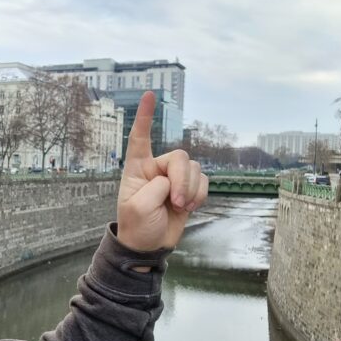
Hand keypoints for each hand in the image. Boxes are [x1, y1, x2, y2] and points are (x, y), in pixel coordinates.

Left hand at [117, 91, 206, 251]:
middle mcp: (156, 168)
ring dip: (190, 189)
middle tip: (176, 202)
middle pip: (178, 157)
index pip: (140, 138)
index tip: (149, 94)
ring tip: (180, 207)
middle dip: (182, 179)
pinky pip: (203, 180)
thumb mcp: (138, 208)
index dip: (145, 116)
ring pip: (193, 168)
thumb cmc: (137, 226)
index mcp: (137, 168)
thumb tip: (172, 180)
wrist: (149, 245)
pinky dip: (199, 194)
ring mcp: (174, 178)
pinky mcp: (188, 188)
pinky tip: (189, 207)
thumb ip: (155, 189)